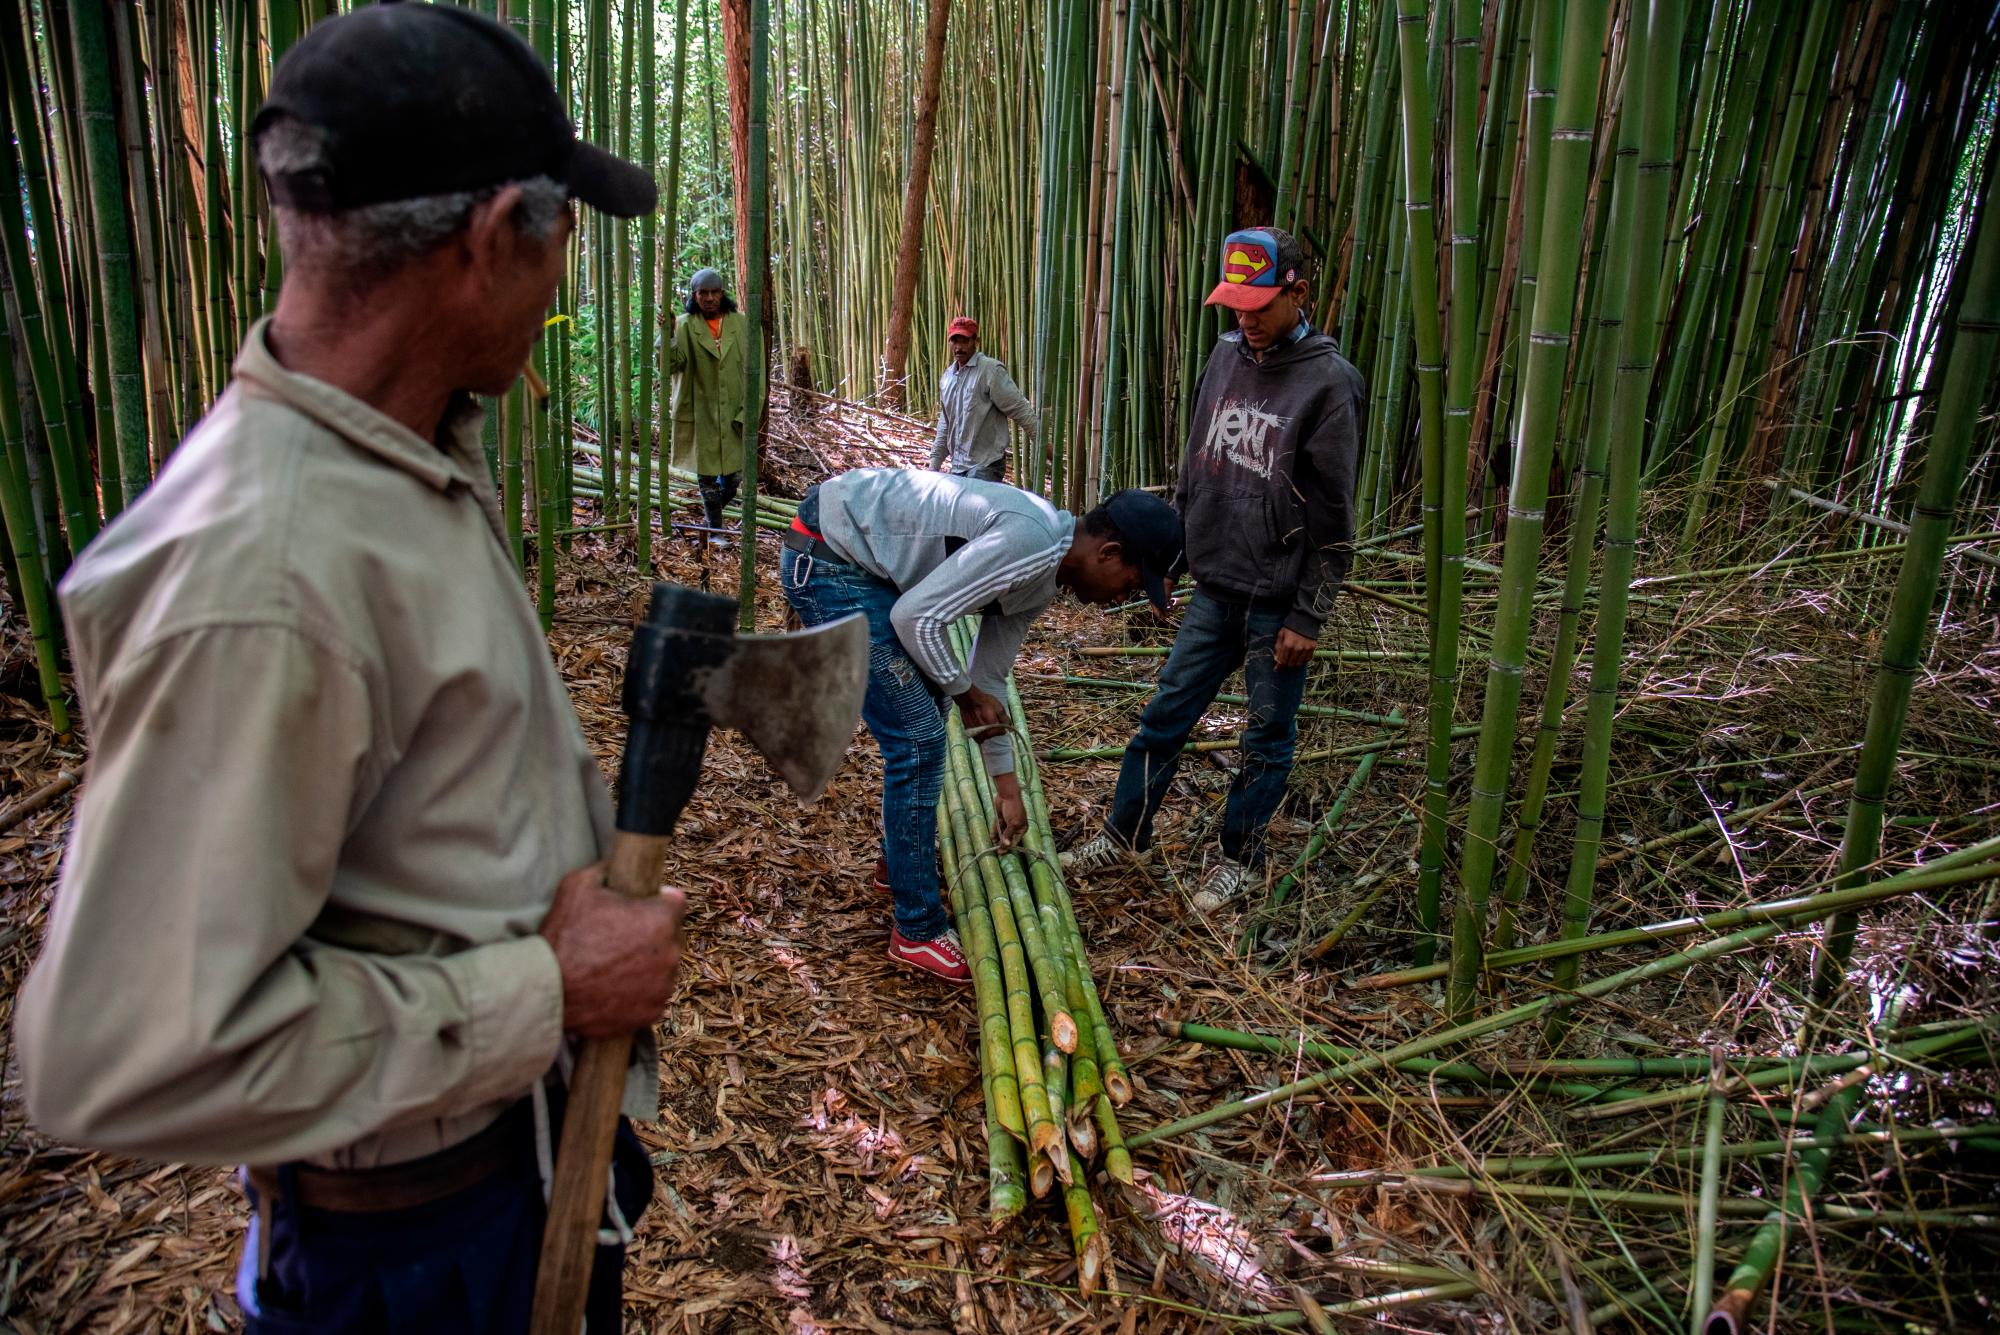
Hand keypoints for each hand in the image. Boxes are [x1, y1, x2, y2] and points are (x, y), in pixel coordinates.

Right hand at [538, 862, 688, 1037]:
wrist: (548, 990)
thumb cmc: (564, 936)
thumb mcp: (578, 884)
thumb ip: (606, 868)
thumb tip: (616, 863)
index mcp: (660, 919)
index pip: (676, 901)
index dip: (657, 901)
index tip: (642, 906)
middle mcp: (670, 953)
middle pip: (670, 936)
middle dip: (652, 934)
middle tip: (620, 938)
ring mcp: (664, 985)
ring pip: (663, 967)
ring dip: (647, 964)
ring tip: (614, 965)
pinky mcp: (653, 1012)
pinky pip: (653, 996)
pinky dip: (639, 992)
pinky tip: (615, 987)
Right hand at [955, 684, 1007, 738]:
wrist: (969, 699)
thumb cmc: (984, 702)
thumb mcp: (999, 708)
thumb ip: (1005, 719)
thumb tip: (1010, 727)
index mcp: (992, 729)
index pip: (1002, 732)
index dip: (1003, 725)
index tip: (999, 719)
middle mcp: (984, 734)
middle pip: (993, 734)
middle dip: (994, 728)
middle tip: (991, 718)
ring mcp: (975, 734)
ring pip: (985, 736)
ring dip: (986, 731)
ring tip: (984, 720)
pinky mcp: (969, 732)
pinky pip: (977, 736)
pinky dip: (979, 732)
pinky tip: (978, 724)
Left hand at [992, 772, 1027, 850]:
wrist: (1007, 794)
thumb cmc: (1013, 808)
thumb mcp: (1012, 823)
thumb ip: (1008, 835)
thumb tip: (1007, 846)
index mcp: (1022, 828)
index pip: (1015, 841)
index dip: (1009, 847)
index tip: (1002, 853)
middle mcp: (1015, 826)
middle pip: (1008, 838)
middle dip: (1002, 844)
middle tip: (996, 851)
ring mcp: (1007, 822)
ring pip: (1002, 833)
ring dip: (997, 839)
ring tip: (992, 846)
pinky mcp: (1000, 818)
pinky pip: (997, 828)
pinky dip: (994, 832)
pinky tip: (991, 838)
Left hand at [1273, 627, 1316, 670]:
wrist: (1305, 619)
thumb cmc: (1290, 627)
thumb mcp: (1281, 635)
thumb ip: (1278, 647)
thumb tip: (1276, 659)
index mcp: (1287, 645)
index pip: (1282, 661)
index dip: (1279, 667)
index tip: (1276, 669)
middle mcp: (1297, 648)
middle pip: (1290, 664)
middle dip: (1286, 664)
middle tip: (1285, 661)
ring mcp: (1306, 649)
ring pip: (1299, 663)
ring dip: (1294, 663)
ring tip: (1292, 658)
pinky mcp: (1312, 648)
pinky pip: (1307, 659)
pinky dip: (1303, 660)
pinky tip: (1300, 656)